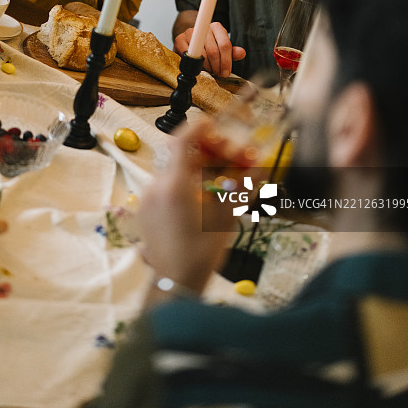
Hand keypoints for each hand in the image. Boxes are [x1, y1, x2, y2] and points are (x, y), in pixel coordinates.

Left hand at [138, 120, 237, 295]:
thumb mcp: (225, 219)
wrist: (175, 285)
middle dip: (207, 152)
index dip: (197, 128)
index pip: (182, 142)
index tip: (211, 123)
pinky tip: (202, 194)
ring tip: (219, 178)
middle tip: (227, 156)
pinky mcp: (146, 209)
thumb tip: (260, 168)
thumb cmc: (200, 255)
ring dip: (197, 167)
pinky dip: (184, 182)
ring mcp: (148, 199)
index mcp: (175, 186)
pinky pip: (166, 185)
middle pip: (181, 156)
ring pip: (174, 170)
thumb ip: (242, 189)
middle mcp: (156, 187)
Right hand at [174, 20, 245, 77]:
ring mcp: (190, 33)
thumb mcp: (222, 49)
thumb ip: (232, 52)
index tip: (226, 72)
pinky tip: (198, 67)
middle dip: (217, 66)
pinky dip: (194, 64)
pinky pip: (189, 56)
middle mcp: (203, 27)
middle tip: (218, 73)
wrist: (191, 41)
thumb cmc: (209, 46)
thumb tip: (242, 53)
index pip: (225, 44)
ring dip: (207, 67)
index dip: (226, 61)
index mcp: (217, 27)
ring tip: (209, 70)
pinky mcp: (179, 40)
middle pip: (213, 51)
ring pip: (201, 55)